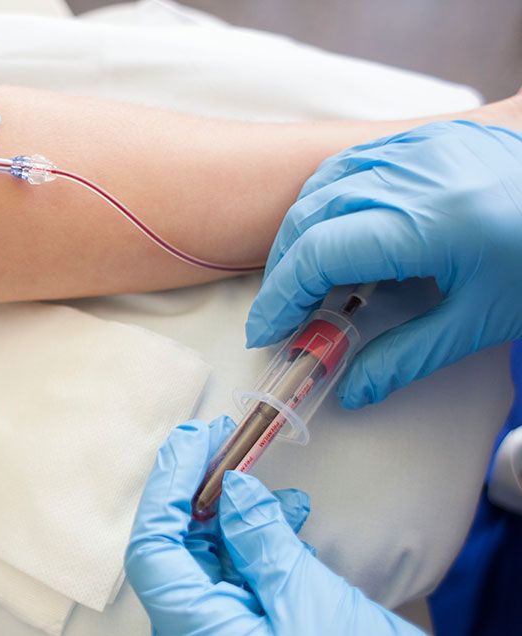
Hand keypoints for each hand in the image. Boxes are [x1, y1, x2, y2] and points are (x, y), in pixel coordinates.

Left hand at [125, 417, 420, 635]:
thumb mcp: (311, 606)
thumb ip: (265, 545)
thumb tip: (234, 490)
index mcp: (198, 631)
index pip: (152, 550)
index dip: (165, 489)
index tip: (190, 441)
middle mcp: (198, 634)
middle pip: (177, 554)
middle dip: (199, 496)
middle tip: (225, 447)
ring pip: (209, 567)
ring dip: (234, 519)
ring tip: (271, 486)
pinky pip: (238, 587)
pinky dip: (259, 549)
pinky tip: (291, 523)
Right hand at [246, 120, 521, 407]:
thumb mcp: (479, 320)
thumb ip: (406, 357)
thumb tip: (353, 390)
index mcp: (424, 224)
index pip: (319, 254)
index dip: (283, 296)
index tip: (271, 330)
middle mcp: (407, 177)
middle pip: (308, 219)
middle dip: (283, 271)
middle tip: (285, 315)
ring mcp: (410, 149)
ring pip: (320, 186)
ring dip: (298, 234)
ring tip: (304, 277)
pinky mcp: (417, 139)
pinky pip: (346, 164)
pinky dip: (323, 201)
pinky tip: (332, 230)